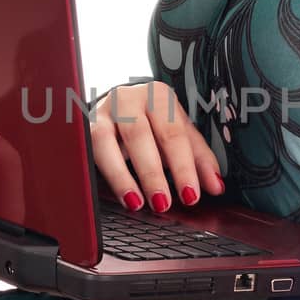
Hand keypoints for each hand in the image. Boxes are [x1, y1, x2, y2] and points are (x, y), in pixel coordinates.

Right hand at [91, 80, 224, 212]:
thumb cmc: (152, 121)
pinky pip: (86, 150)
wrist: (117, 105)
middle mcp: (128, 99)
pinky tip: (113, 192)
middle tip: (164, 202)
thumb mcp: (178, 134)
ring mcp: (101, 112)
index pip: (173, 134)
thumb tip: (216, 186)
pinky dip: (101, 173)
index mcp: (158, 96)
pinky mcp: (82, 127)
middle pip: (139, 135)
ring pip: (106, 142)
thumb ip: (199, 159)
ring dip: (122, 176)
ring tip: (136, 203)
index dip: (183, 166)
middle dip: (153, 173)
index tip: (190, 194)